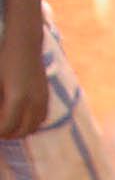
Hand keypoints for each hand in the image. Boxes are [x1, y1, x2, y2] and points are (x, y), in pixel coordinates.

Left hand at [0, 24, 47, 138]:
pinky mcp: (46, 98)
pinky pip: (40, 120)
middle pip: (21, 131)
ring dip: (20, 131)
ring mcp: (42, 102)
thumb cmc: (4, 59)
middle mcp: (33, 104)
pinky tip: (20, 119)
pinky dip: (30, 124)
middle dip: (8, 135)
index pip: (7, 127)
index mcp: (17, 99)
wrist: (25, 44)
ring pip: (32, 128)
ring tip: (8, 127)